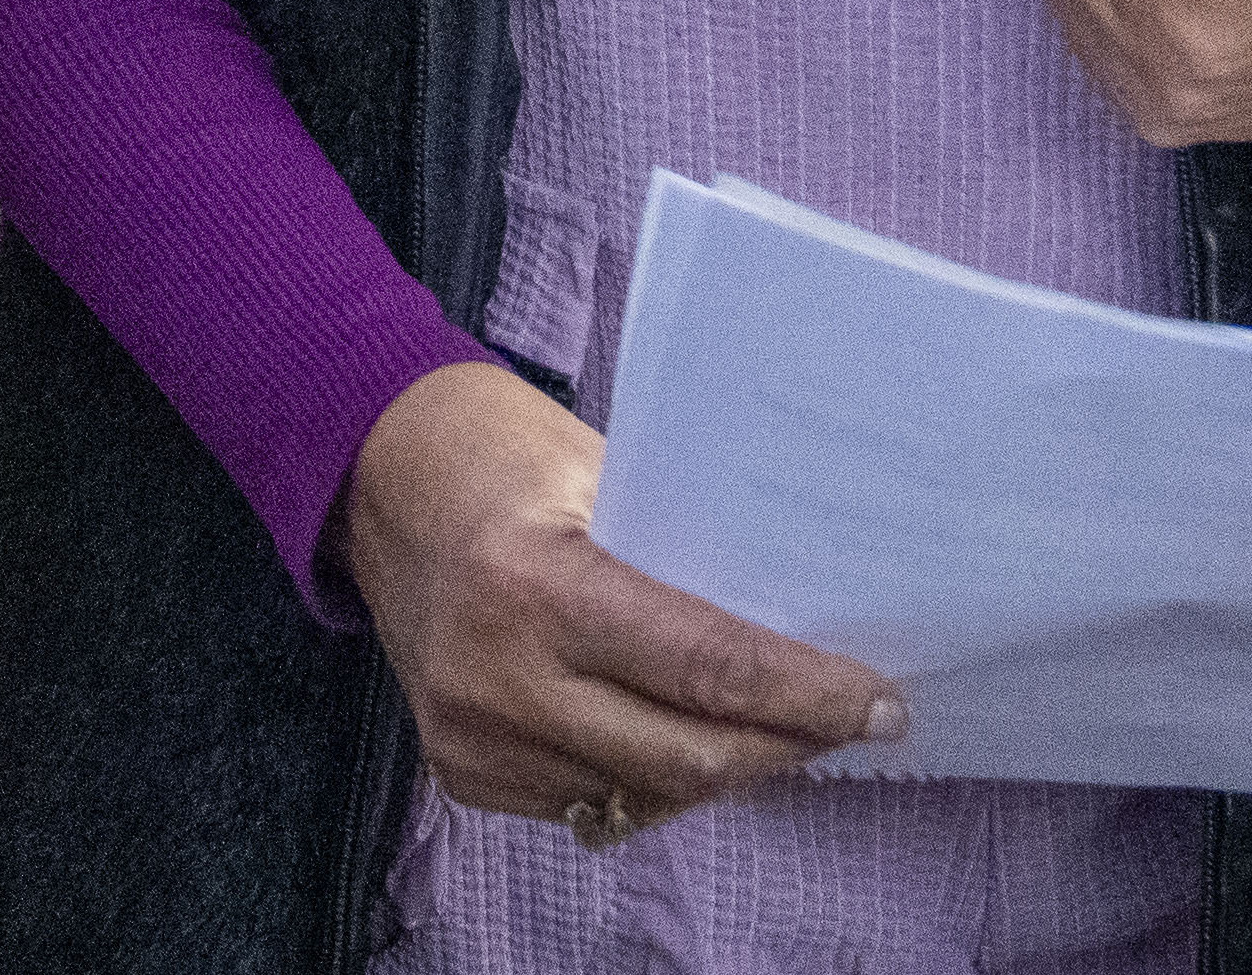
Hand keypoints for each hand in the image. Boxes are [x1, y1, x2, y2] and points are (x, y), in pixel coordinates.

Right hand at [340, 363, 903, 834]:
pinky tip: (673, 734)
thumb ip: (680, 556)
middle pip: (687, 759)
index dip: (806, 695)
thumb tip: (798, 626)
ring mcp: (473, 735)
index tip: (880, 703)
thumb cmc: (497, 451)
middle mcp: (500, 676)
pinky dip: (646, 778)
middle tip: (850, 720)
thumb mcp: (598, 472)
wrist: (372, 477)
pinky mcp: (460, 770)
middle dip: (786, 745)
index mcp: (536, 584)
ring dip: (723, 770)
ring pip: (643, 796)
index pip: (704, 668)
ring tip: (774, 727)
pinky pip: (588, 801)